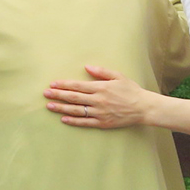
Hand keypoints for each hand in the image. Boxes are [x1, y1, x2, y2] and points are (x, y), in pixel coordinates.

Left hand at [44, 66, 159, 128]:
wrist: (143, 108)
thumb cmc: (131, 90)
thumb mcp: (118, 76)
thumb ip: (101, 71)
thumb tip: (87, 67)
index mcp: (101, 87)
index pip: (77, 86)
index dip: (64, 85)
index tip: (52, 84)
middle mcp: (98, 100)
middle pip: (74, 97)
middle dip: (58, 95)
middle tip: (45, 94)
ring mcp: (99, 112)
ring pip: (76, 110)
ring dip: (61, 108)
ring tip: (50, 106)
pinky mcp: (102, 123)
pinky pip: (85, 122)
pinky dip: (73, 121)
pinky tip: (63, 119)